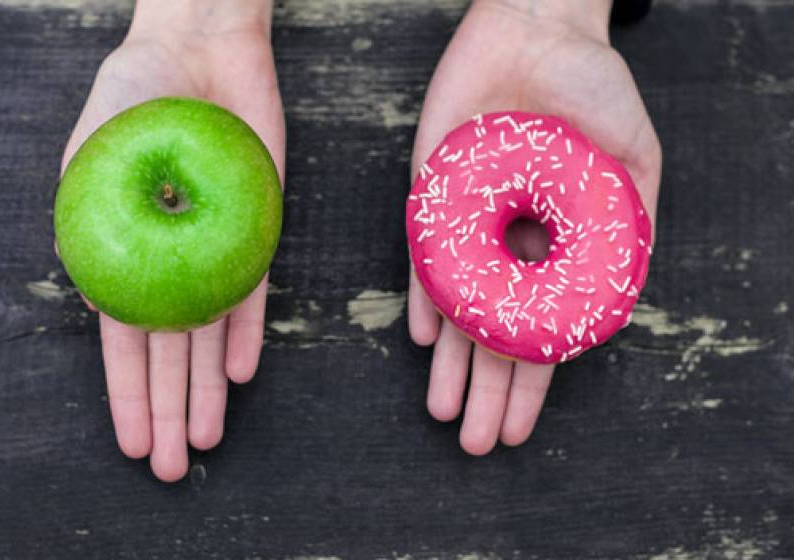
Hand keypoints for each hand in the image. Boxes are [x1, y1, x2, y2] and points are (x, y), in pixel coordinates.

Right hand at [59, 0, 283, 480]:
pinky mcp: (258, 230)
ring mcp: (215, 249)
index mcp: (123, 253)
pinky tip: (240, 373)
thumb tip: (95, 301)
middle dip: (169, 410)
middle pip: (169, 352)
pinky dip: (247, 331)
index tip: (133, 442)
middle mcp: (171, 260)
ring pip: (211, 334)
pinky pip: (253, 290)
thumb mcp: (93, 158)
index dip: (127, 394)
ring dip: (206, 388)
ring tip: (207, 438)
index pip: (123, 340)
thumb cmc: (134, 94)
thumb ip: (93, 226)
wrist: (200, 49)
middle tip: (173, 467)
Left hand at [409, 0, 660, 454]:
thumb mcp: (634, 158)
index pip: (540, 330)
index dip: (531, 383)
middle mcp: (509, 246)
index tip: (521, 428)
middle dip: (487, 390)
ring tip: (445, 412)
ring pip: (456, 307)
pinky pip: (424, 256)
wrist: (536, 30)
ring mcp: (468, 225)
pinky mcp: (431, 196)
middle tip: (476, 443)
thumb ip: (630, 224)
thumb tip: (619, 294)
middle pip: (494, 333)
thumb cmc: (594, 88)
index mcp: (555, 247)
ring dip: (451, 363)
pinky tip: (426, 339)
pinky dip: (425, 297)